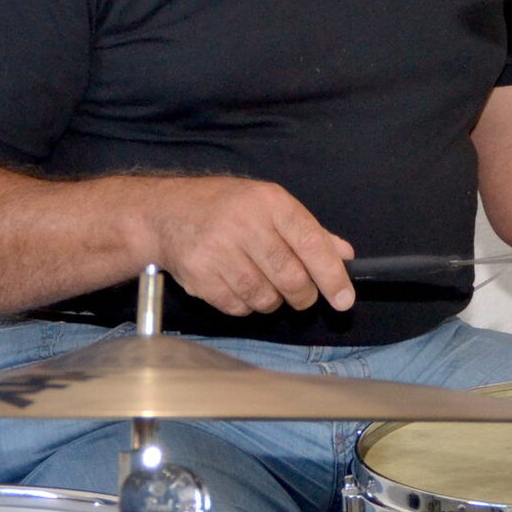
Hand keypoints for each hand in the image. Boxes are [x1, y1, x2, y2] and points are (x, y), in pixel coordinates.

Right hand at [141, 176, 355, 315]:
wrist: (166, 213)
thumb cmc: (225, 207)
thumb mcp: (269, 205)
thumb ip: (308, 231)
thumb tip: (344, 255)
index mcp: (270, 202)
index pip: (312, 244)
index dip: (332, 276)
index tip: (344, 300)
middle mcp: (245, 224)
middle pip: (291, 278)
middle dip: (304, 295)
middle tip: (302, 295)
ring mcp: (220, 252)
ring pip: (266, 298)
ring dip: (273, 301)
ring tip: (264, 283)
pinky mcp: (200, 277)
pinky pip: (239, 308)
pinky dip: (246, 305)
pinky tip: (238, 285)